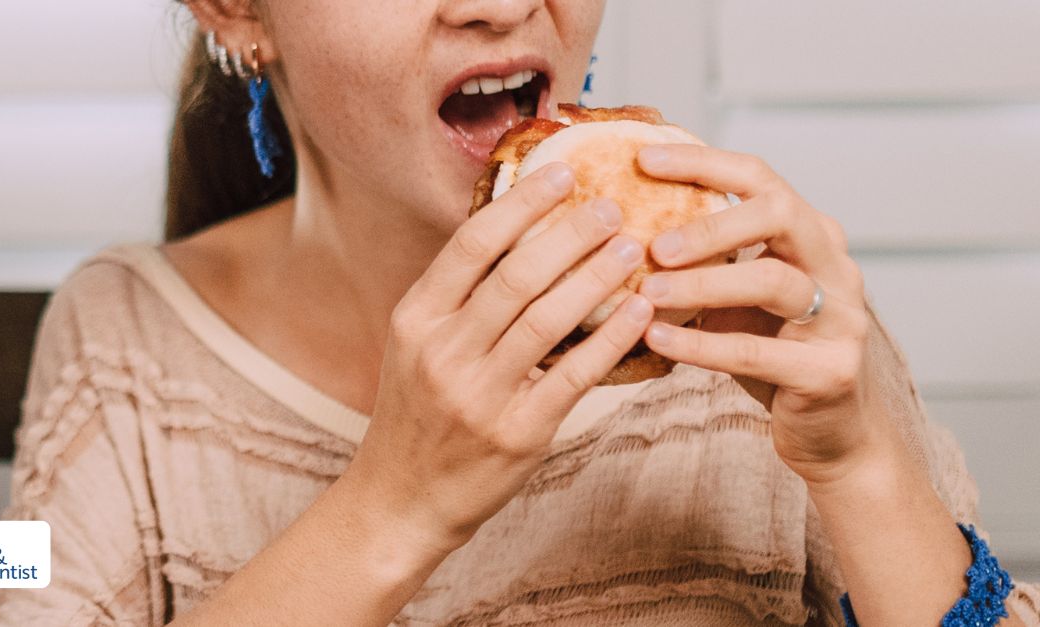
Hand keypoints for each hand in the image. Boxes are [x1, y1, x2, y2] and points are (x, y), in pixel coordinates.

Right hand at [346, 163, 655, 554]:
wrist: (401, 498)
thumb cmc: (418, 413)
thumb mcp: (416, 346)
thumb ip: (456, 297)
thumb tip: (516, 231)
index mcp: (416, 318)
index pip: (472, 244)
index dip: (521, 203)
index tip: (563, 173)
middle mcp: (442, 351)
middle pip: (516, 275)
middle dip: (570, 233)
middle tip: (612, 206)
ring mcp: (478, 395)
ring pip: (547, 319)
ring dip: (596, 278)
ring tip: (632, 248)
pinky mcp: (517, 433)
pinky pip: (572, 376)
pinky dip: (610, 340)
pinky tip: (640, 313)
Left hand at [633, 144, 886, 485]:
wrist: (833, 433)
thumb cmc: (774, 353)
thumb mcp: (738, 298)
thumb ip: (704, 261)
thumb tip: (619, 227)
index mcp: (811, 235)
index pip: (760, 178)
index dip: (703, 163)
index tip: (642, 159)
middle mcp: (834, 265)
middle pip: (780, 214)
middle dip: (713, 223)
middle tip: (655, 245)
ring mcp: (841, 317)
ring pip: (773, 281)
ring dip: (704, 283)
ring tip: (649, 293)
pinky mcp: (830, 371)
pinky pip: (758, 352)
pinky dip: (703, 345)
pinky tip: (658, 340)